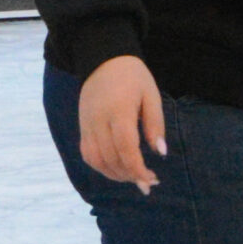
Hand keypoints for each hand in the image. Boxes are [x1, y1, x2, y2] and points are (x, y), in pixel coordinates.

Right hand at [78, 55, 166, 192]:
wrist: (101, 60)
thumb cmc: (132, 77)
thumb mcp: (151, 95)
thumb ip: (155, 124)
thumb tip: (160, 152)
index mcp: (118, 111)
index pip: (125, 148)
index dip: (137, 168)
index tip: (151, 180)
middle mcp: (98, 121)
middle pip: (110, 157)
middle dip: (130, 175)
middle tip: (148, 183)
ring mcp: (87, 125)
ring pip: (96, 160)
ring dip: (115, 174)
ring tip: (133, 178)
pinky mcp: (82, 127)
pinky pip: (87, 154)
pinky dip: (101, 167)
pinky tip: (116, 169)